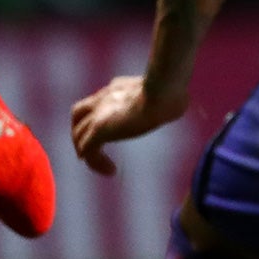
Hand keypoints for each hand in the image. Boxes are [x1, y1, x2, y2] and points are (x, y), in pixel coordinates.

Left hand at [71, 76, 187, 175]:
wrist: (163, 94)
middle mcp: (103, 98)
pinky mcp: (99, 130)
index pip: (100, 99)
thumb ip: (167, 97)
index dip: (102, 115)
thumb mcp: (170, 91)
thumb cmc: (173, 92)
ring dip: (85, 149)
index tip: (116, 128)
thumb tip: (181, 102)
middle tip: (94, 147)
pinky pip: (87, 150)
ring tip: (100, 164)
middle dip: (81, 131)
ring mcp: (98, 114)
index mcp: (118, 87)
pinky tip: (110, 171)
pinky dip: (94, 162)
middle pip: (79, 113)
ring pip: (77, 133)